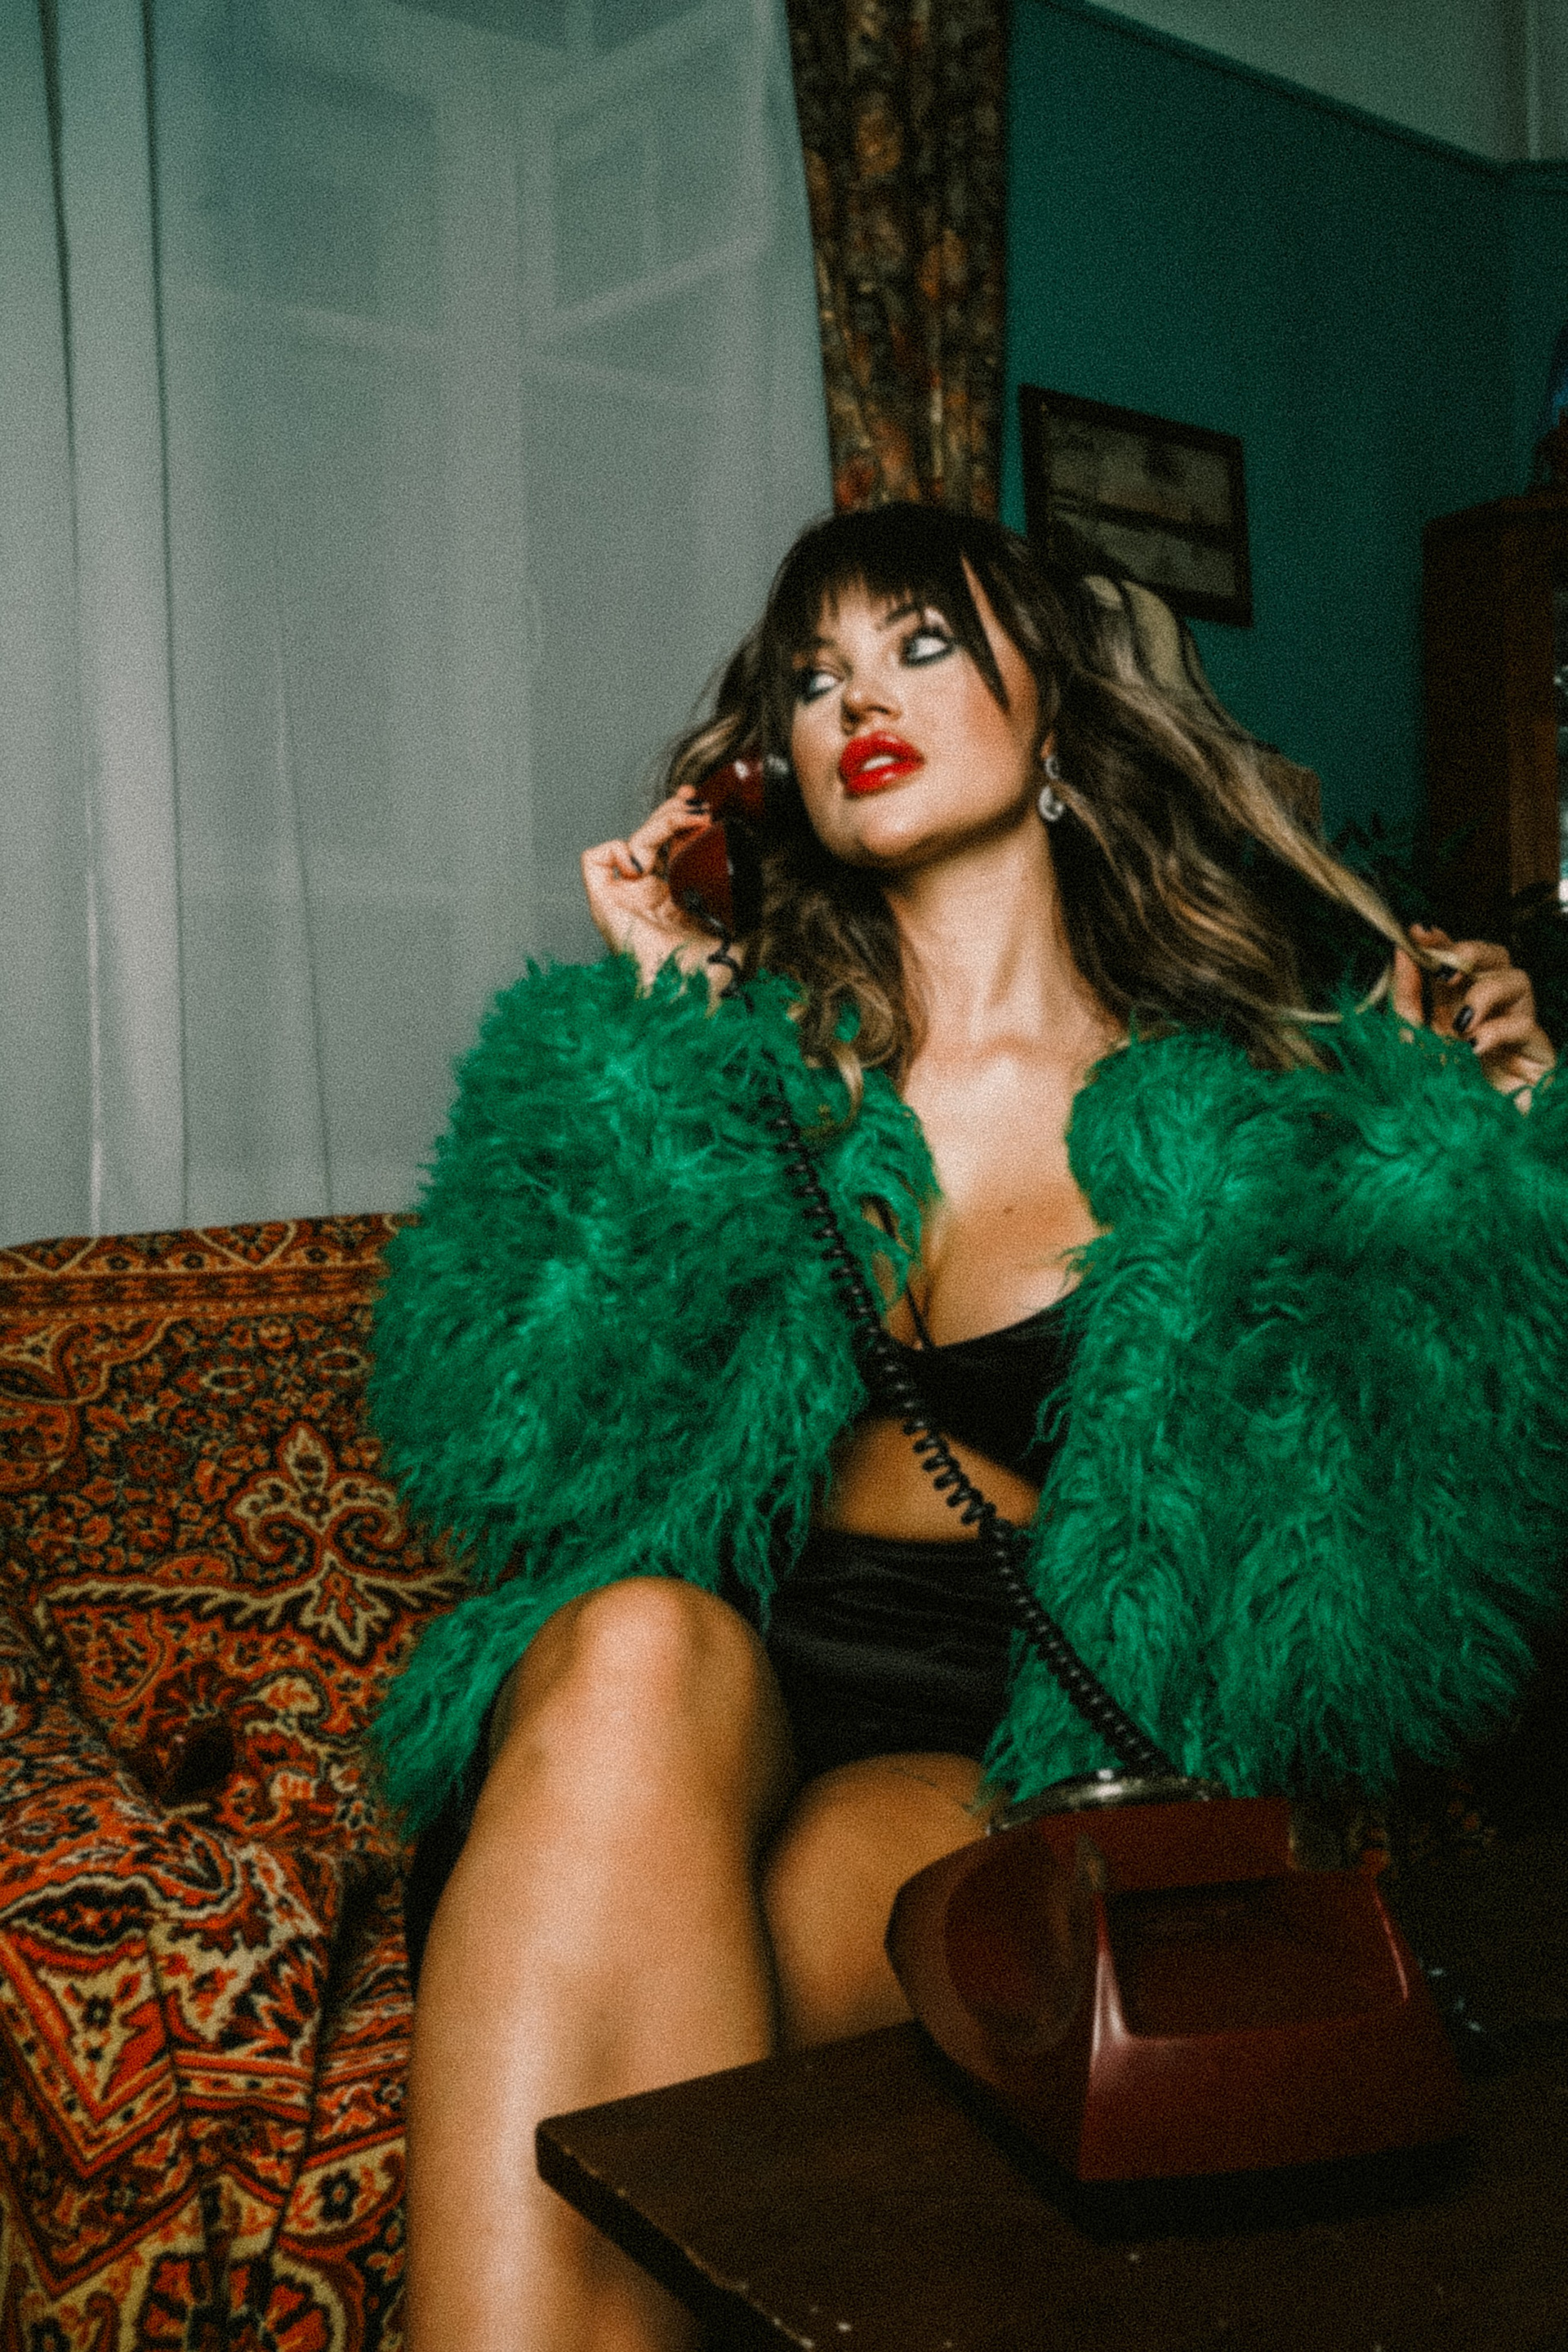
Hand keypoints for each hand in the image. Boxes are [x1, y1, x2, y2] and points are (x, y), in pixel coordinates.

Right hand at [580, 788, 718, 991]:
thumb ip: (737, 896)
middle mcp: (644, 897)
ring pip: (628, 842)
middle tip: (695, 803)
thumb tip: (751, 867)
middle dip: (670, 812)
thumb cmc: (708, 973)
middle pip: (648, 838)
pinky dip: (614, 850)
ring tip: (684, 823)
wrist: (688, 995)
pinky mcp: (604, 904)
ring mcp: (624, 900)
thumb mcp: (734, 921)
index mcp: (669, 900)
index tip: (700, 805)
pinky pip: (593, 861)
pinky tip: (640, 864)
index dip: (679, 820)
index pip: (667, 849)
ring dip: (656, 824)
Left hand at [1392, 923, 1554, 1101]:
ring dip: (1485, 992)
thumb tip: (1401, 950)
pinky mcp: (1538, 1054)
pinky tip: (1474, 1047)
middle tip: (1447, 966)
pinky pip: (1527, 1024)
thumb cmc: (1436, 1100)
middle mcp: (1488, 1013)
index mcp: (1454, 1008)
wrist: (1461, 1149)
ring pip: (1519, 980)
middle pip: (1496, 957)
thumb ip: (1404, 999)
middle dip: (1471, 953)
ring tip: (1461, 1023)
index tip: (1419, 932)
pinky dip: (1498, 1029)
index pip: (1456, 962)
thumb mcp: (1409, 1044)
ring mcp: (1516, 1031)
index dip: (1442, 942)